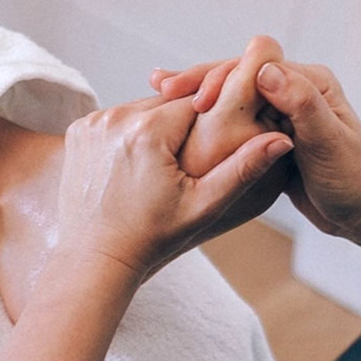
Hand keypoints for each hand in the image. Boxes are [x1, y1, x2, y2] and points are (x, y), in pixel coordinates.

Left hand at [57, 95, 292, 277]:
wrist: (95, 258)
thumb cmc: (152, 236)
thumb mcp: (204, 205)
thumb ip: (244, 168)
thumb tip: (282, 139)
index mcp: (149, 132)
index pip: (197, 102)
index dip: (214, 117)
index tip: (221, 135)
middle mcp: (116, 117)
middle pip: (169, 102)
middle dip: (186, 123)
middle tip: (194, 156)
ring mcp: (93, 121)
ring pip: (145, 108)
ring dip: (160, 125)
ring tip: (167, 161)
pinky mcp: (79, 129)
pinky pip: (120, 117)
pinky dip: (134, 131)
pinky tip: (140, 160)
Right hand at [151, 37, 360, 245]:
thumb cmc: (353, 180)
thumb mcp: (328, 143)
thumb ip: (301, 104)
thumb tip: (265, 69)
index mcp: (310, 81)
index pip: (254, 67)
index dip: (218, 78)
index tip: (189, 98)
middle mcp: (295, 89)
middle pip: (238, 76)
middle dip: (199, 81)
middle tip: (159, 87)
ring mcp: (283, 111)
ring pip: (234, 97)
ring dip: (200, 97)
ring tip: (160, 98)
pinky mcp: (274, 134)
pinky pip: (238, 120)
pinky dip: (212, 119)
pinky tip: (186, 124)